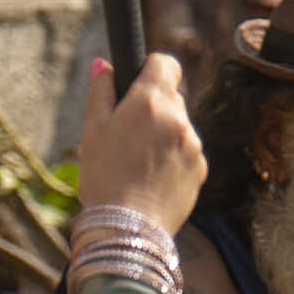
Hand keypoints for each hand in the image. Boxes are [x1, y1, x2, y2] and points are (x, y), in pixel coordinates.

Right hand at [77, 54, 206, 233]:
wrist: (127, 230)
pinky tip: (152, 180)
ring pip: (179, 128)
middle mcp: (178, 118)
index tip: (139, 86)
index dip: (151, 71)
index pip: (166, 63)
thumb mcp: (92, 132)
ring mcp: (193, 144)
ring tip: (138, 165)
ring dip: (164, 136)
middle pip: (172, 98)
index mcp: (150, 102)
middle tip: (128, 137)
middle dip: (154, 109)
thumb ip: (101, 93)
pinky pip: (187, 153)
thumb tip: (104, 66)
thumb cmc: (103, 179)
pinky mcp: (200, 169)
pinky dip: (173, 160)